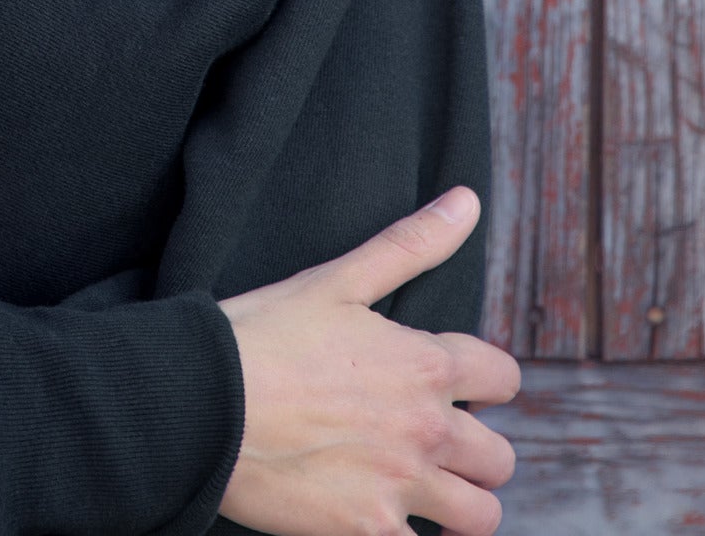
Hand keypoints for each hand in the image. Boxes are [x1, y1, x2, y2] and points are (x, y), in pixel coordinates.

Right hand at [215, 186, 520, 535]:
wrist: (201, 402)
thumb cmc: (262, 334)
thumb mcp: (336, 280)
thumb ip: (410, 244)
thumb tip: (468, 201)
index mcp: (424, 363)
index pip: (503, 378)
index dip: (482, 380)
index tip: (452, 385)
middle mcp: (426, 428)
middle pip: (499, 457)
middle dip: (473, 451)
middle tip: (427, 441)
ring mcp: (401, 487)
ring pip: (480, 516)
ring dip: (459, 503)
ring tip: (420, 490)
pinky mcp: (369, 533)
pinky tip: (378, 516)